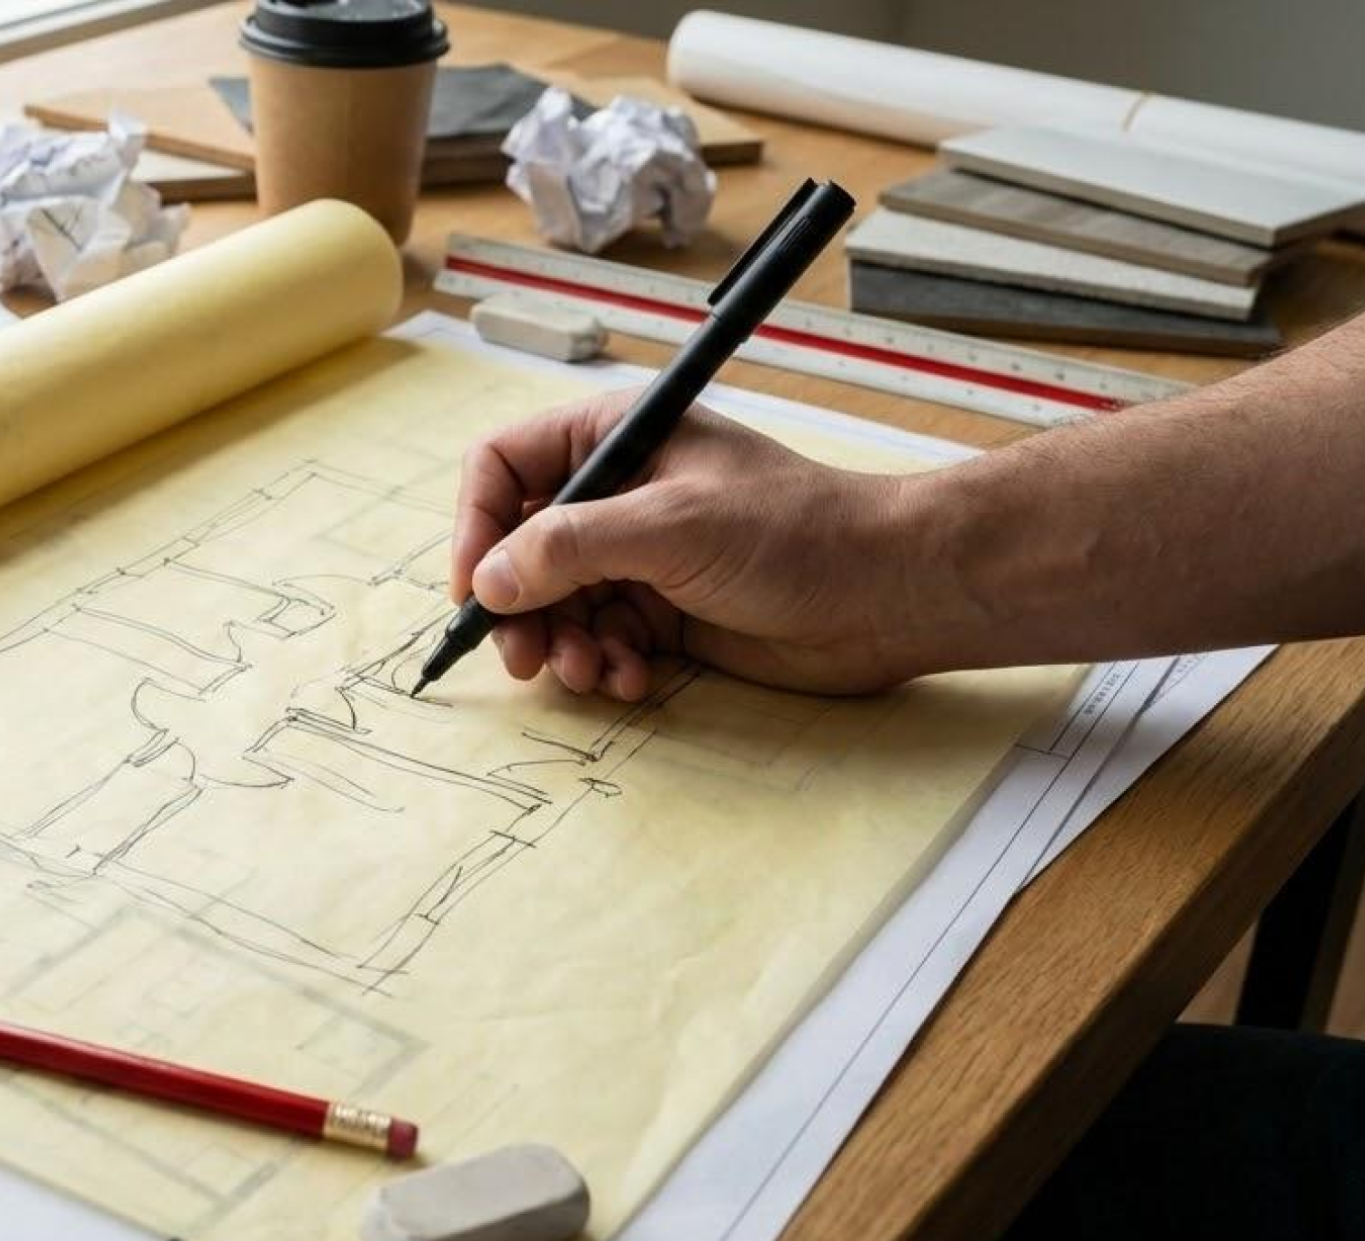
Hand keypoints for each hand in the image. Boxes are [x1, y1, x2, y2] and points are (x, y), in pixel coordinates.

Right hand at [449, 391, 933, 699]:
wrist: (889, 594)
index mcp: (614, 438)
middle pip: (519, 548)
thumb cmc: (795, 534)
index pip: (504, 468)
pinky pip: (599, 639)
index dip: (477, 527)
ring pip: (555, 604)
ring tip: (593, 672)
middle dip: (519, 608)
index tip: (475, 591)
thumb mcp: (672, 527)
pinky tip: (634, 679)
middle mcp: (617, 493)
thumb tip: (490, 581)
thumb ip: (570, 547)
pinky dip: (604, 664)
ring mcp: (639, 554)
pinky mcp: (662, 610)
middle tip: (525, 658)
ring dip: (563, 646)